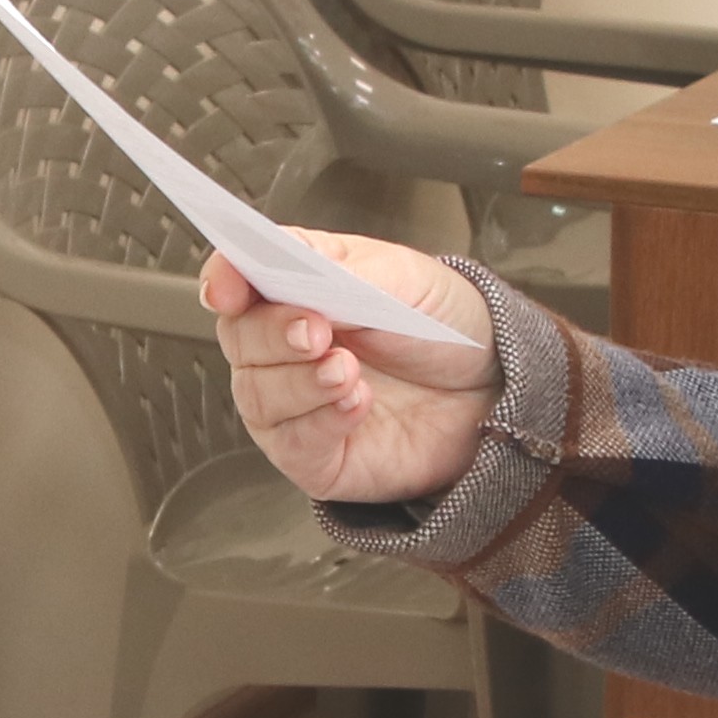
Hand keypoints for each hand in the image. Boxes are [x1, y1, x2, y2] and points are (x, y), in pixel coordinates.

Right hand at [204, 242, 501, 506]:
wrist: (494, 390)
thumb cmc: (445, 329)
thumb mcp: (406, 278)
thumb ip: (345, 271)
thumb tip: (291, 263)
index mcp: (299, 288)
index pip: (238, 279)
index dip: (223, 280)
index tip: (228, 289)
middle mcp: (286, 346)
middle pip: (239, 339)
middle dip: (271, 335)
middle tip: (316, 331)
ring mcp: (296, 402)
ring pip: (257, 395)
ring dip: (300, 382)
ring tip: (348, 370)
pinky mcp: (315, 454)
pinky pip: (291, 444)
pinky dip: (319, 422)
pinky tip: (355, 404)